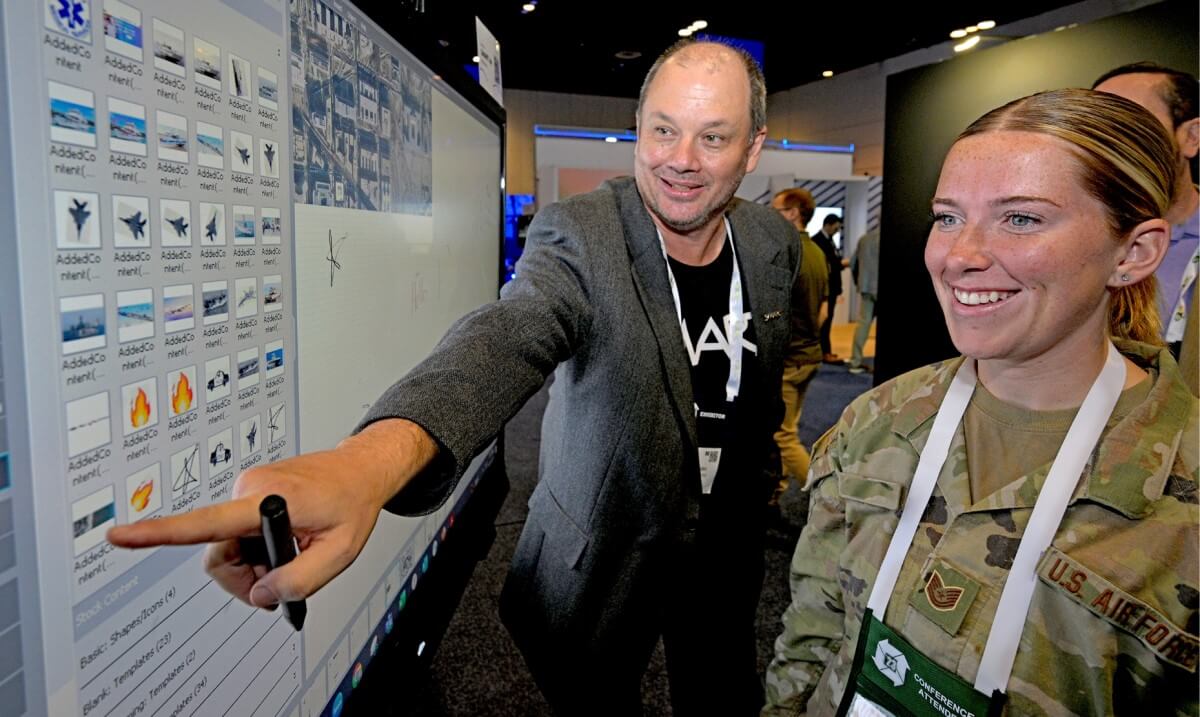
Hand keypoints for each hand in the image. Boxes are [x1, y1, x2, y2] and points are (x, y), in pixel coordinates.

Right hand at [107, 419, 435, 608]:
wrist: (360, 470)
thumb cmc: (352, 503)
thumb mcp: (339, 552)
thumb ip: (298, 580)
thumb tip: (259, 593)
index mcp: (267, 500)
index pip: (205, 521)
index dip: (157, 532)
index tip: (119, 535)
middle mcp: (248, 488)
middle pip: (217, 553)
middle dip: (243, 576)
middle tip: (278, 582)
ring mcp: (246, 488)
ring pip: (227, 546)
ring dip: (252, 563)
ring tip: (290, 556)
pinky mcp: (248, 492)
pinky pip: (236, 533)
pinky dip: (256, 548)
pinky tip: (284, 543)